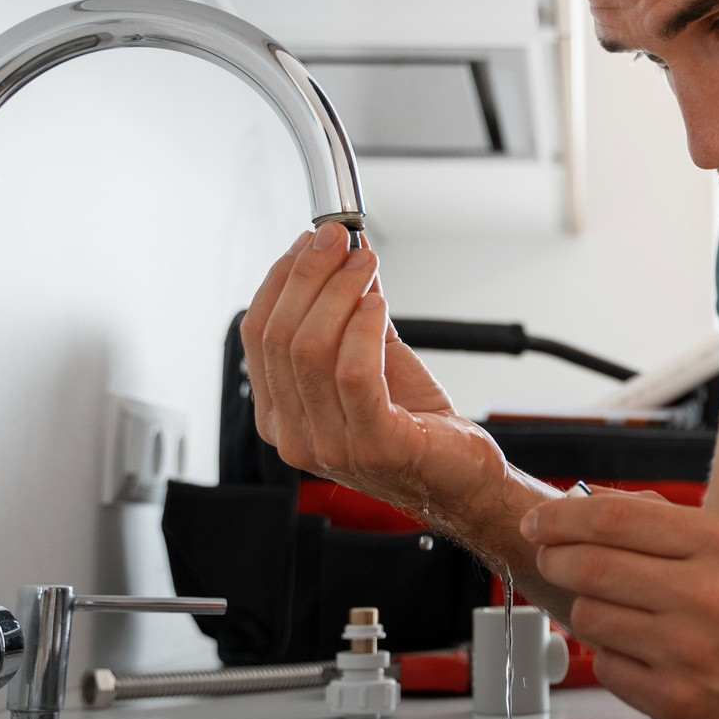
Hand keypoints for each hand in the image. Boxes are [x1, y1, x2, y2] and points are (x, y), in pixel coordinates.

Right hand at [241, 224, 508, 533]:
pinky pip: (354, 374)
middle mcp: (295, 435)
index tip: (309, 242)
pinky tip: (378, 305)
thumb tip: (343, 253)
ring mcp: (330, 446)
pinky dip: (364, 329)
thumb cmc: (416, 426)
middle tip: (339, 241)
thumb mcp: (373, 359)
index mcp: (281, 415)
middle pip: (281, 337)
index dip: (281, 280)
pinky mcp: (373, 445)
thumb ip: (351, 313)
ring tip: (365, 266)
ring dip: (341, 292)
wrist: (460, 477)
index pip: (258, 335)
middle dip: (309, 276)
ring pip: (312, 350)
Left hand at [521, 490, 718, 718]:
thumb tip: (586, 500)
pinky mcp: (675, 702)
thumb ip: (660, 523)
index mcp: (718, 545)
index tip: (537, 521)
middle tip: (551, 559)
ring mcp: (687, 653)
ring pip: (590, 618)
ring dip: (588, 612)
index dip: (560, 517)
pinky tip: (641, 655)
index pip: (612, 519)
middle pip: (589, 567)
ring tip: (617, 614)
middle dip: (556, 560)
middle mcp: (704, 595)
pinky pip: (606, 666)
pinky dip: (611, 657)